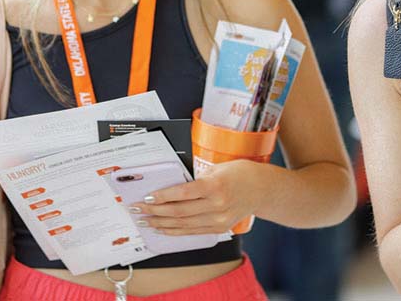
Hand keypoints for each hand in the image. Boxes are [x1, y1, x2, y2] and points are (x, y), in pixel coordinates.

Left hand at [130, 159, 263, 234]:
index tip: (146, 196)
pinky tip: (162, 228)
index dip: (161, 196)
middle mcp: (216, 205)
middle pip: (178, 211)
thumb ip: (196, 178)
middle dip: (154, 211)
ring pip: (182, 224)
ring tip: (145, 220)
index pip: (182, 193)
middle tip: (138, 209)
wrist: (262, 189)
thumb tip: (172, 187)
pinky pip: (192, 232)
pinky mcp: (218, 228)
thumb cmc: (240, 173)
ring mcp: (218, 219)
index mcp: (215, 186)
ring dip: (160, 223)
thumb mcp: (218, 168)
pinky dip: (175, 231)